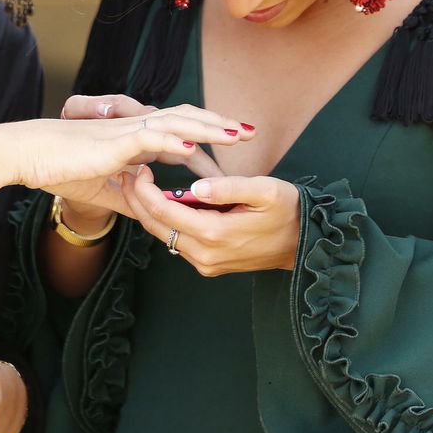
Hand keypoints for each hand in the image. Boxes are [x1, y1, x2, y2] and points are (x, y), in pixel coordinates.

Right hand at [37, 96, 247, 219]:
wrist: (28, 154)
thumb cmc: (60, 168)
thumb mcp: (106, 190)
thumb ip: (135, 197)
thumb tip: (158, 210)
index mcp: (134, 139)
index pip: (179, 136)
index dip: (205, 142)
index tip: (230, 151)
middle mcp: (135, 130)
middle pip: (186, 121)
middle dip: (219, 125)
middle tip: (249, 131)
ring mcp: (126, 133)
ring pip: (176, 124)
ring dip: (208, 128)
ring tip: (236, 134)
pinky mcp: (114, 143)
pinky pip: (150, 139)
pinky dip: (174, 142)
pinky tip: (194, 149)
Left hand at [120, 165, 300, 275]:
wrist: (306, 244)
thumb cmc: (289, 211)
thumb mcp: (265, 190)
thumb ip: (228, 187)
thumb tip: (193, 187)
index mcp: (215, 234)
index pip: (163, 211)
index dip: (144, 189)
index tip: (137, 167)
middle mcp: (205, 254)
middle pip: (156, 226)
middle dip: (137, 200)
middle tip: (126, 174)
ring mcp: (206, 263)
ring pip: (164, 236)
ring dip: (148, 211)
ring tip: (137, 184)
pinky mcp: (209, 265)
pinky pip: (178, 242)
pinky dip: (164, 221)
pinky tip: (161, 201)